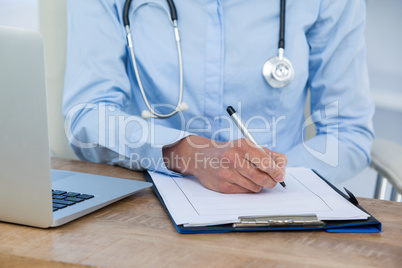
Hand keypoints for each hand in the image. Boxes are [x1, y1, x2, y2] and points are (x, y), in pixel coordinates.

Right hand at [162, 136, 287, 193]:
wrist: (202, 158)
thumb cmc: (230, 151)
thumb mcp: (247, 146)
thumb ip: (267, 154)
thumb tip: (283, 166)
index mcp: (242, 145)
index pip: (265, 161)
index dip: (276, 171)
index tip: (281, 175)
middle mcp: (233, 158)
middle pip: (261, 177)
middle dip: (271, 181)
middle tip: (273, 180)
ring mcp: (226, 172)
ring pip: (254, 186)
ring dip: (259, 185)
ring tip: (254, 178)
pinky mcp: (222, 185)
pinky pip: (244, 191)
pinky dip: (248, 188)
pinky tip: (242, 181)